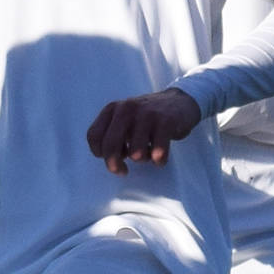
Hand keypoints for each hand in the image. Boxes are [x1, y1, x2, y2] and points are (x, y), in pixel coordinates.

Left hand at [85, 89, 202, 174]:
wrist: (180, 102)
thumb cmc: (147, 118)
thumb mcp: (125, 120)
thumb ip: (113, 135)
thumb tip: (111, 160)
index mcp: (112, 109)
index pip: (94, 135)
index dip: (99, 153)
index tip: (110, 160)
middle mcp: (126, 109)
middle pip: (110, 144)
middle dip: (114, 164)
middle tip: (122, 172)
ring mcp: (146, 114)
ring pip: (136, 153)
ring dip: (142, 159)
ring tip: (148, 152)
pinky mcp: (166, 122)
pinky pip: (158, 152)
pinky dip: (158, 161)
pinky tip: (160, 156)